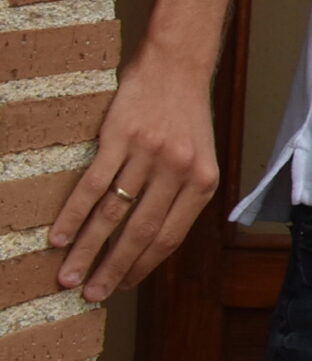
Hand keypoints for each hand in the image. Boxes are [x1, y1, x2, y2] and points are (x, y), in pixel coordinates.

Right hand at [50, 52, 222, 299]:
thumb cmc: (185, 118)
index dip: (143, 266)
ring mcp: (149, 153)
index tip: (122, 287)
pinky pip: (93, 184)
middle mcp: (179, 170)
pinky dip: (74, 214)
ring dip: (87, 249)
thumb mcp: (199, 159)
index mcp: (203, 182)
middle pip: (139, 232)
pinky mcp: (120, 137)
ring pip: (113, 213)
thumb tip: (153, 244)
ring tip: (68, 274)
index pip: (169, 237)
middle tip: (89, 294)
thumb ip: (181, 197)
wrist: (176, 66)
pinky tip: (60, 237)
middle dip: (112, 268)